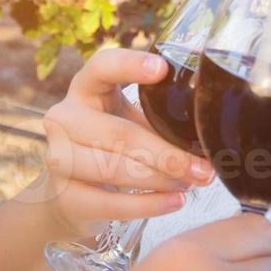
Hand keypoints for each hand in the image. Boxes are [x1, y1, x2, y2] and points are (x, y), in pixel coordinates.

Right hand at [26, 48, 214, 241]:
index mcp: (84, 89)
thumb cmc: (108, 145)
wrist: (66, 193)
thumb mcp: (127, 119)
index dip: (129, 65)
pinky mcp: (64, 197)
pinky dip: (148, 205)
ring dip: (160, 179)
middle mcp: (64, 118)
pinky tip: (174, 202)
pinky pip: (111, 204)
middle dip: (168, 154)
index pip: (101, 67)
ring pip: (114, 169)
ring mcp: (57, 158)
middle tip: (204, 169)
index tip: (162, 69)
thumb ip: (160, 116)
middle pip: (119, 134)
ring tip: (190, 183)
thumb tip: (213, 123)